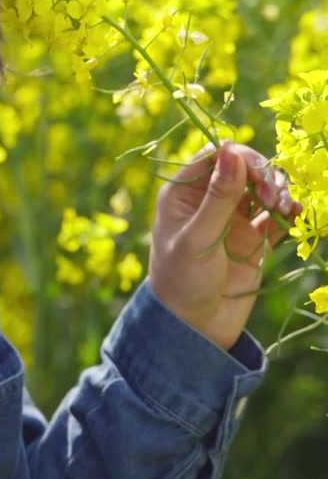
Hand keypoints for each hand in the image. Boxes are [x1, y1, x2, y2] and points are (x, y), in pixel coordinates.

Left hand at [148, 141, 302, 351]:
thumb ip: (218, 197)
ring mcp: (234, 219)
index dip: (240, 157)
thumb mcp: (198, 238)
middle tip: (273, 198)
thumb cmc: (182, 281)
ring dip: (279, 192)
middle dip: (264, 176)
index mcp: (185, 192)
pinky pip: (277, 217)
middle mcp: (210, 200)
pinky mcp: (255, 239)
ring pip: (263, 189)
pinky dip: (289, 212)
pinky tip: (297, 214)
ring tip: (284, 208)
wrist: (195, 329)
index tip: (258, 173)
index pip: (216, 156)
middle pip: (245, 168)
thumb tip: (232, 150)